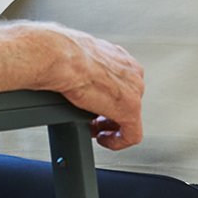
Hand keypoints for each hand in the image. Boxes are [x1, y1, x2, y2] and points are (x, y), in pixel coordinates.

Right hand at [44, 27, 145, 150]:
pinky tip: (104, 140)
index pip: (121, 84)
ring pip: (130, 117)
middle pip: (126, 100)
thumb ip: (88, 67)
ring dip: (112, 126)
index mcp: (120, 59)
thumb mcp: (80, 58)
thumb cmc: (65, 55)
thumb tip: (76, 75)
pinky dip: (118, 141)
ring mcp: (134, 91)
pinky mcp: (131, 111)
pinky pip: (132, 135)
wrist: (64, 59)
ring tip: (95, 131)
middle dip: (109, 113)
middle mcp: (131, 73)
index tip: (94, 106)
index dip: (106, 99)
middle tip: (92, 120)